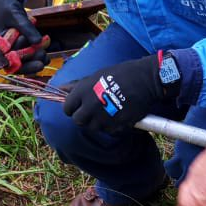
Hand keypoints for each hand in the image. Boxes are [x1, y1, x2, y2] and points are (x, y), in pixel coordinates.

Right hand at [0, 0, 46, 72]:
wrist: (6, 1)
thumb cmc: (6, 7)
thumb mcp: (16, 15)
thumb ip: (26, 28)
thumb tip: (38, 42)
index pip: (5, 61)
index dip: (20, 64)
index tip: (36, 64)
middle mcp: (0, 50)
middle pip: (15, 65)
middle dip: (30, 63)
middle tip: (44, 56)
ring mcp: (9, 50)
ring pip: (22, 63)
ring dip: (35, 59)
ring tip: (46, 53)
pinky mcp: (17, 48)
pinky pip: (27, 57)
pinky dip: (37, 54)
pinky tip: (46, 52)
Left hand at [62, 54, 177, 134]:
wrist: (145, 80)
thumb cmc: (121, 74)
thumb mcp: (96, 76)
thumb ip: (77, 86)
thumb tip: (60, 88)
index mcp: (83, 91)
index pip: (67, 108)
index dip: (72, 108)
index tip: (80, 106)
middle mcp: (90, 106)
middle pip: (78, 121)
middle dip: (84, 118)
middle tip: (95, 111)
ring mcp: (102, 117)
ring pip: (93, 128)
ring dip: (99, 122)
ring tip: (109, 111)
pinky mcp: (116, 126)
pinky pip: (109, 131)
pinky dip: (112, 126)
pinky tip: (119, 115)